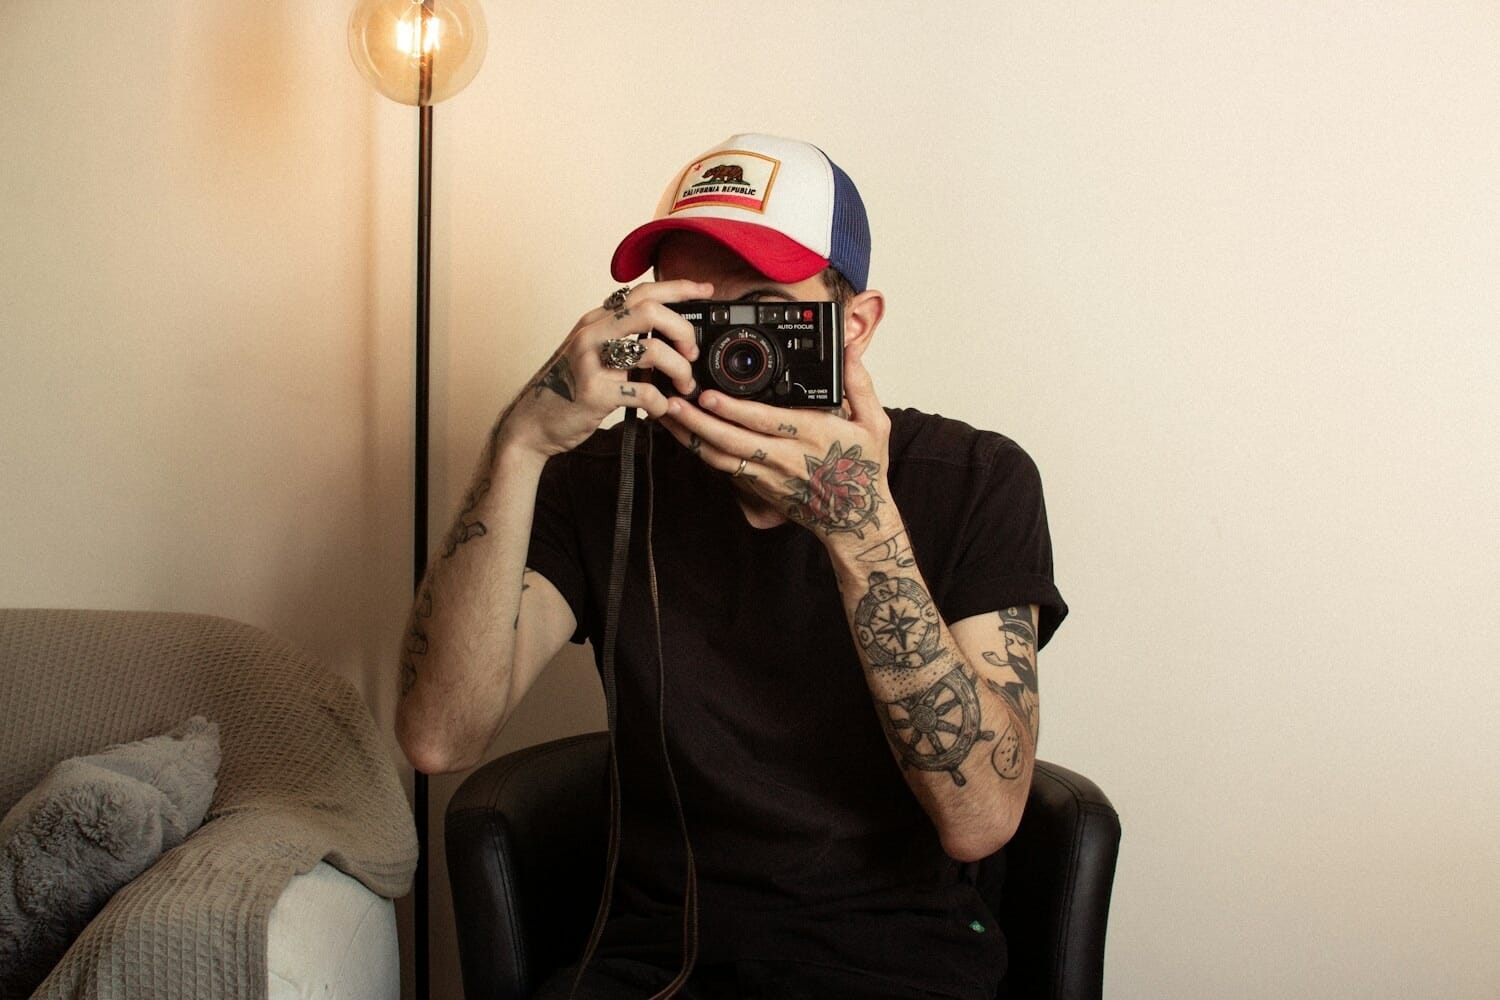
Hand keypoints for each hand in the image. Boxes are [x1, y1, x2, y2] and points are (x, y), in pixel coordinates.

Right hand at [503, 281, 710, 457]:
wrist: (531, 425)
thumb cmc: (568, 391)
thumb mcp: (593, 355)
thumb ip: (622, 342)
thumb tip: (668, 340)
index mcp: (597, 321)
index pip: (643, 291)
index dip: (679, 287)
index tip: (706, 290)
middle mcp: (592, 333)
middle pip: (651, 310)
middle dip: (683, 331)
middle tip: (690, 354)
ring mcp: (591, 362)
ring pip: (653, 350)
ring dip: (679, 370)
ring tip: (682, 387)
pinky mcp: (594, 393)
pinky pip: (644, 393)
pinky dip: (662, 404)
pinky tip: (660, 410)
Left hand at [659, 346, 892, 544]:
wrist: (855, 520)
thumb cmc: (864, 471)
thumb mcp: (874, 424)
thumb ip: (859, 384)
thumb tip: (850, 350)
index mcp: (812, 435)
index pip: (765, 422)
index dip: (734, 410)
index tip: (708, 395)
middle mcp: (786, 457)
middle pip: (732, 440)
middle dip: (698, 422)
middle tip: (672, 402)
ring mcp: (769, 476)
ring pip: (721, 457)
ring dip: (691, 436)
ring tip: (667, 414)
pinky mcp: (760, 488)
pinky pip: (724, 470)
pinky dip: (701, 452)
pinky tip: (683, 436)